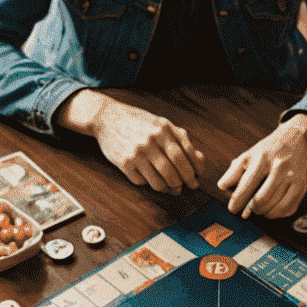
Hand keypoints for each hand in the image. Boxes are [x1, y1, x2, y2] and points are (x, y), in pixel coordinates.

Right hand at [64, 93, 205, 192]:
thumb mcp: (161, 123)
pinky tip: (149, 178)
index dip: (195, 168)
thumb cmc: (138, 122)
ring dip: (169, 188)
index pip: (186, 153)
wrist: (106, 118)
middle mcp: (151, 140)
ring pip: (160, 181)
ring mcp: (137, 152)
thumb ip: (180, 138)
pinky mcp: (124, 163)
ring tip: (171, 187)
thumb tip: (199, 160)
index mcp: (163, 128)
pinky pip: (142, 182)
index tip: (198, 176)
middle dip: (185, 181)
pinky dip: (148, 184)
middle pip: (175, 169)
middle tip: (188, 186)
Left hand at [218, 117, 306, 218]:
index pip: (247, 185)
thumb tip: (222, 185)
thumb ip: (235, 170)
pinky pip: (290, 207)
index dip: (237, 201)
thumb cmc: (272, 147)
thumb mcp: (251, 153)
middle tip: (247, 211)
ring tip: (258, 210)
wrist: (299, 136)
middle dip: (251, 209)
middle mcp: (278, 167)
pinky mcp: (302, 184)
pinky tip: (273, 211)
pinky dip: (279, 213)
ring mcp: (292, 177)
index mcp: (262, 159)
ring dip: (264, 212)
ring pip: (276, 206)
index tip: (233, 209)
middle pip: (261, 199)